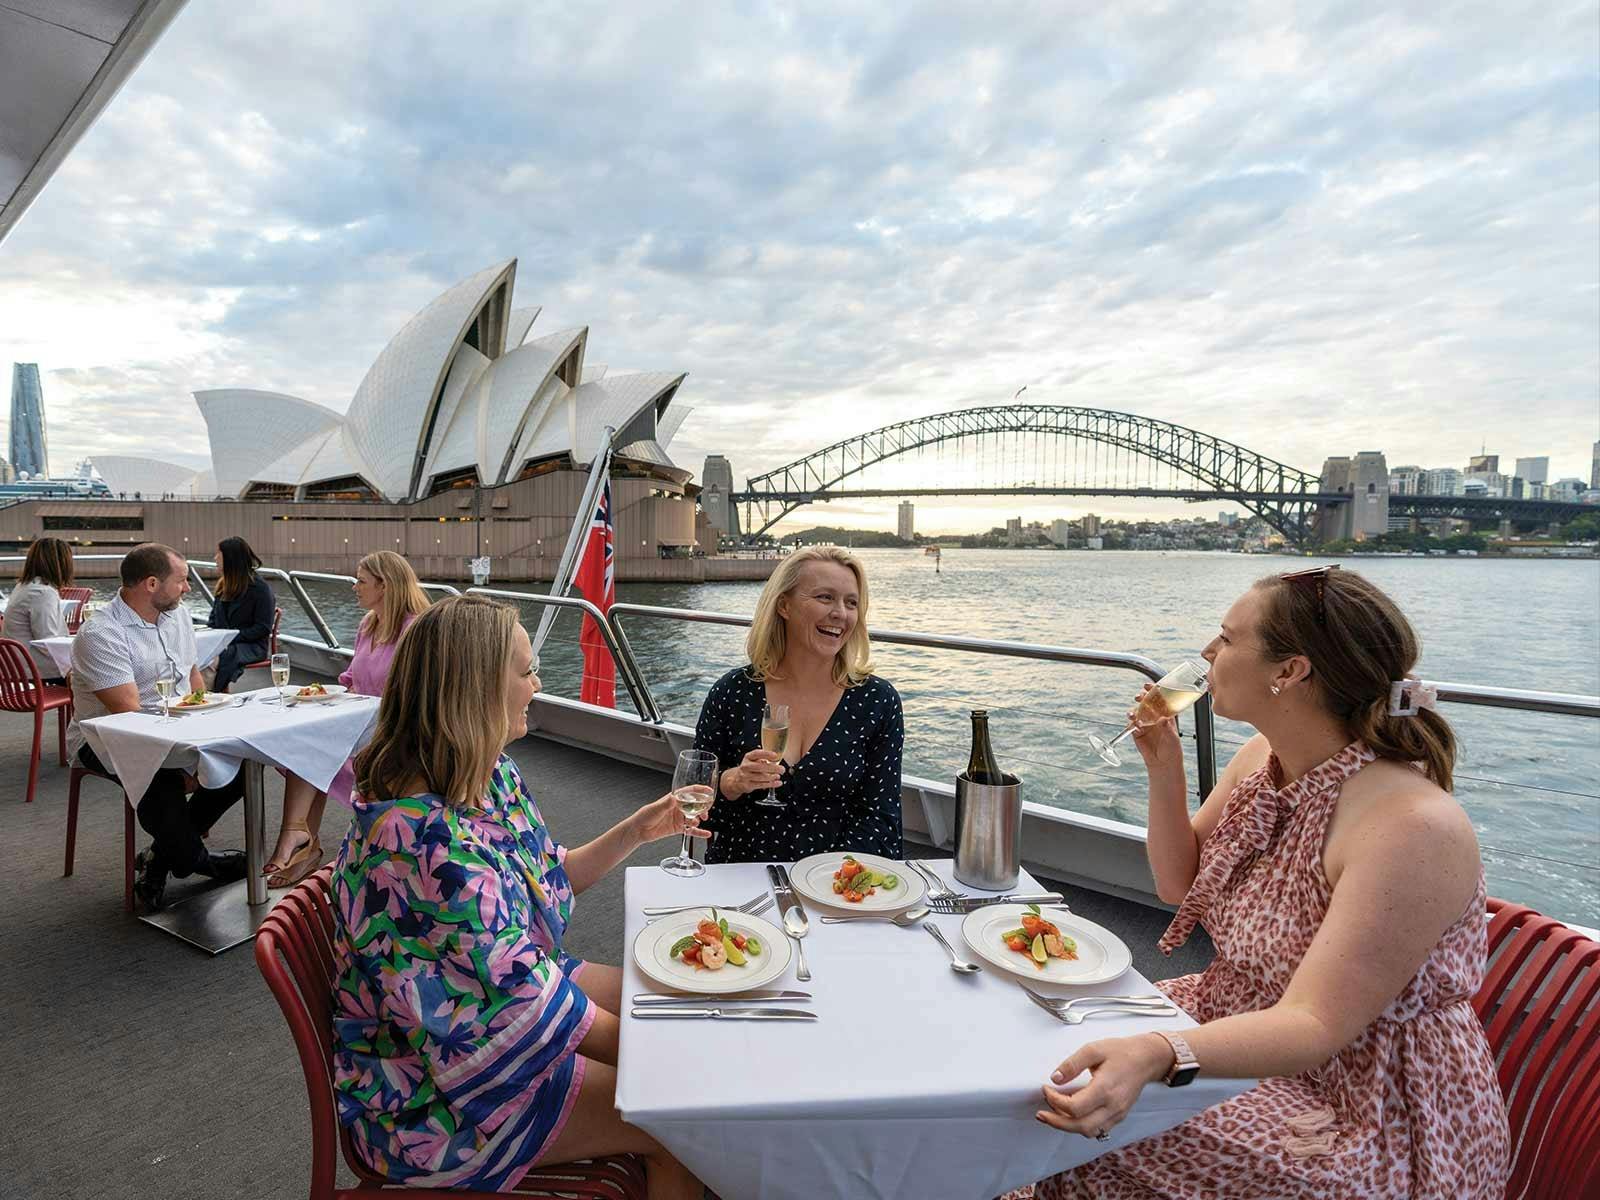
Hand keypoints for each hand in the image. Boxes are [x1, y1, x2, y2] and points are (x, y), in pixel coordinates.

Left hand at [629, 792, 712, 846]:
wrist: (639, 830)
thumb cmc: (645, 815)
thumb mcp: (657, 808)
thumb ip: (667, 804)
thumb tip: (674, 798)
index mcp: (673, 799)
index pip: (689, 792)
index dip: (700, 790)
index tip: (709, 791)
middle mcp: (678, 808)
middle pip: (695, 805)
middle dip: (702, 808)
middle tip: (704, 812)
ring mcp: (679, 818)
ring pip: (694, 817)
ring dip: (698, 820)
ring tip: (696, 822)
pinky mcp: (678, 828)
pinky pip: (691, 830)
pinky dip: (699, 832)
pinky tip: (706, 833)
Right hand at [727, 749, 782, 797]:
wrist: (736, 780)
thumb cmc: (749, 769)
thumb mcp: (752, 761)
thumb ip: (763, 759)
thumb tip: (777, 760)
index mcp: (748, 757)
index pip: (756, 754)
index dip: (766, 754)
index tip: (775, 755)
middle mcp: (745, 766)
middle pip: (759, 767)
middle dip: (772, 768)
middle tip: (782, 769)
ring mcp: (745, 776)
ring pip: (761, 777)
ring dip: (772, 777)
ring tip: (778, 776)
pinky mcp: (748, 785)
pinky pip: (761, 785)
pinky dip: (771, 784)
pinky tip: (777, 783)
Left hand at [1037, 1034, 1172, 1138]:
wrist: (1147, 1059)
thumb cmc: (1122, 1053)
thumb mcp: (1093, 1049)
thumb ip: (1072, 1064)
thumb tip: (1055, 1078)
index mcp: (1105, 1089)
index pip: (1074, 1107)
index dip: (1054, 1101)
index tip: (1046, 1089)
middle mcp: (1112, 1106)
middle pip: (1080, 1126)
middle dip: (1056, 1122)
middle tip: (1042, 1113)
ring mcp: (1117, 1114)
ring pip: (1088, 1131)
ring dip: (1068, 1126)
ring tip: (1054, 1115)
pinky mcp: (1119, 1116)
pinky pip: (1098, 1129)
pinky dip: (1081, 1126)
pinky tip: (1071, 1115)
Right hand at [1128, 684, 1182, 768]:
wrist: (1164, 764)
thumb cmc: (1172, 749)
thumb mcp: (1173, 738)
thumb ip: (1167, 728)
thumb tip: (1162, 719)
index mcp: (1165, 715)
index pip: (1160, 699)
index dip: (1154, 691)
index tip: (1149, 685)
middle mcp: (1154, 717)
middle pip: (1147, 702)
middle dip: (1142, 697)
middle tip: (1139, 696)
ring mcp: (1145, 724)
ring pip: (1138, 711)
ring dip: (1134, 709)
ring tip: (1133, 713)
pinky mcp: (1137, 732)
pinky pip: (1132, 724)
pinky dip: (1131, 723)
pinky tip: (1134, 724)